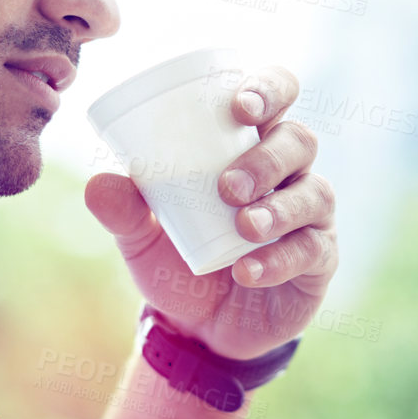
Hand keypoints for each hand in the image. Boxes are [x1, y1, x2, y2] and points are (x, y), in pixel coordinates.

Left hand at [85, 65, 338, 360]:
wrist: (200, 330)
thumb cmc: (179, 262)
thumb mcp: (144, 238)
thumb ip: (125, 211)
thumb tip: (98, 184)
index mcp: (249, 146)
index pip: (277, 97)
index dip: (269, 88)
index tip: (240, 106)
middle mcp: (288, 173)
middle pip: (299, 141)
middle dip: (267, 158)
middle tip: (228, 186)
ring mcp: (309, 216)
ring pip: (314, 193)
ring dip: (278, 207)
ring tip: (243, 226)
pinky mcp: (319, 261)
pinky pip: (311, 251)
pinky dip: (279, 259)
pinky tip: (248, 270)